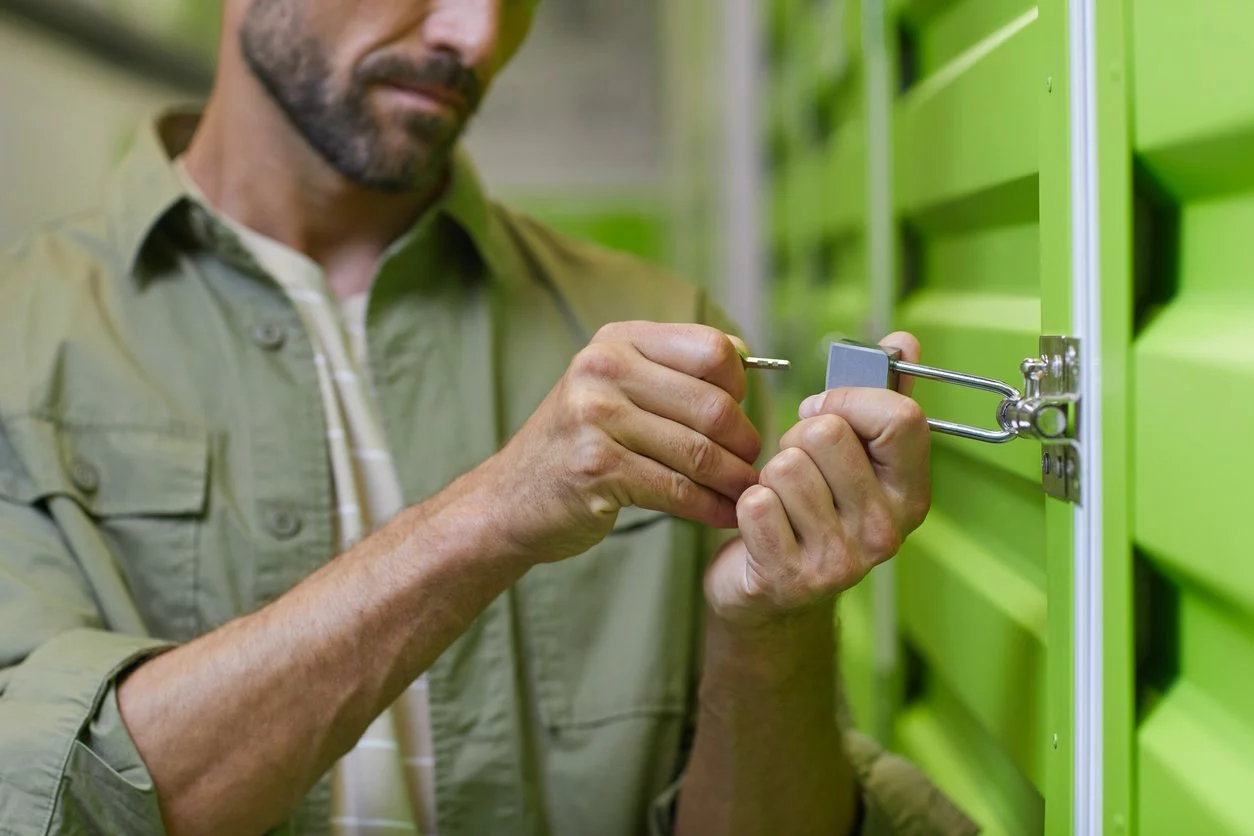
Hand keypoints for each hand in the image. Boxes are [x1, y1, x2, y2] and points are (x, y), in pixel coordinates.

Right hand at [475, 321, 761, 564]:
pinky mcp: (597, 468)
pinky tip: (721, 515)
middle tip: (751, 466)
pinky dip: (709, 507)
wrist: (510, 498)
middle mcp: (604, 369)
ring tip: (745, 494)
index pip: (711, 349)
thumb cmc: (577, 444)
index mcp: (617, 342)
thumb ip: (670, 370)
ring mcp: (596, 417)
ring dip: (734, 480)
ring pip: (699, 451)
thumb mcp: (612, 388)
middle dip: (744, 443)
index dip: (739, 388)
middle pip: (712, 405)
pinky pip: (677, 489)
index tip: (739, 417)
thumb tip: (744, 358)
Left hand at [704, 332, 931, 628]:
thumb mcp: (856, 458)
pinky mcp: (789, 577)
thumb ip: (879, 397)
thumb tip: (903, 340)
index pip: (900, 417)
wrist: (773, 597)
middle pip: (828, 434)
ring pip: (785, 465)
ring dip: (769, 476)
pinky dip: (746, 506)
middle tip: (797, 470)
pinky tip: (760, 527)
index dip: (849, 400)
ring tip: (780, 501)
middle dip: (797, 440)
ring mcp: (841, 560)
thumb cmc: (813, 512)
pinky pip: (754, 503)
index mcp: (911, 493)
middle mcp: (886, 531)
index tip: (823, 412)